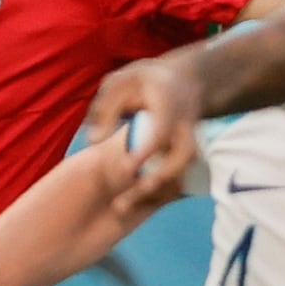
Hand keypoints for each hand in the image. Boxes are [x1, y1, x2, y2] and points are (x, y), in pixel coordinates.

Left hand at [81, 54, 204, 209]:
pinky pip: (182, 175)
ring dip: (159, 191)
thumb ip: (105, 111)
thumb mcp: (119, 84)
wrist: (184, 79)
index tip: (126, 168)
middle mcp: (185, 126)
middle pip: (182, 157)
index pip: (161, 133)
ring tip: (124, 206)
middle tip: (134, 194)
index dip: (145, 152)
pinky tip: (135, 201)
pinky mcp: (188, 151)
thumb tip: (93, 142)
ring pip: (184, 171)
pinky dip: (162, 191)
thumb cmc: (142, 82)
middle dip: (161, 179)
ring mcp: (190, 140)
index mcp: (168, 106)